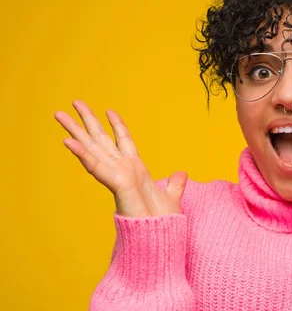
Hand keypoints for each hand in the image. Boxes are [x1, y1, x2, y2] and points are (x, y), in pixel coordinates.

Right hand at [54, 100, 187, 217]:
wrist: (160, 238)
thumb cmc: (161, 221)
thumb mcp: (171, 195)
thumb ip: (175, 183)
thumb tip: (181, 174)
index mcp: (135, 169)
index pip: (124, 141)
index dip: (117, 125)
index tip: (109, 110)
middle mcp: (122, 169)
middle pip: (100, 139)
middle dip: (86, 121)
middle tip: (73, 102)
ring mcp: (116, 176)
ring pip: (92, 148)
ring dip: (75, 131)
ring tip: (58, 115)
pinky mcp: (116, 184)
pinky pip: (95, 166)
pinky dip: (82, 154)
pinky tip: (68, 142)